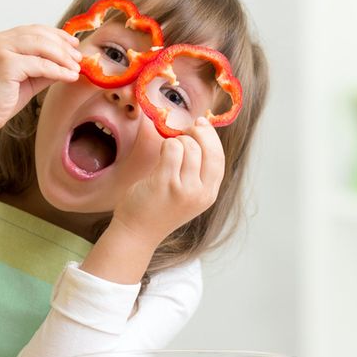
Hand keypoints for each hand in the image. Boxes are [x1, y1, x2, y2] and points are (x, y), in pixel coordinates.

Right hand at [0, 25, 81, 131]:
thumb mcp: (28, 79)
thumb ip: (45, 68)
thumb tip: (70, 62)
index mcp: (2, 40)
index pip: (35, 30)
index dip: (57, 35)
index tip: (74, 44)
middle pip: (40, 35)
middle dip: (63, 46)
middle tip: (79, 58)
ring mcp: (1, 50)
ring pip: (42, 46)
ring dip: (63, 57)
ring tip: (76, 67)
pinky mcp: (5, 64)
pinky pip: (40, 64)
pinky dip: (58, 70)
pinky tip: (69, 76)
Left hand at [112, 117, 226, 246]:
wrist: (137, 232)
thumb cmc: (159, 208)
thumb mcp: (187, 195)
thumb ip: (197, 171)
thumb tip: (200, 132)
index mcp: (209, 195)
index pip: (219, 159)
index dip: (211, 138)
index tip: (201, 124)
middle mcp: (200, 193)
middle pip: (209, 149)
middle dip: (197, 133)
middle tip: (184, 131)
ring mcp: (184, 189)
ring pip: (189, 146)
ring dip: (177, 141)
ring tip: (167, 151)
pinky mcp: (165, 183)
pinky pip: (171, 149)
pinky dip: (166, 144)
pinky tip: (160, 153)